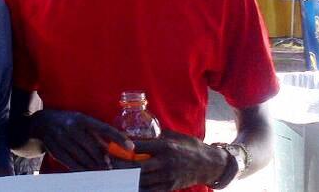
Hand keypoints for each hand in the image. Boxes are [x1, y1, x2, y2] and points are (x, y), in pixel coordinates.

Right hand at [29, 109, 131, 170]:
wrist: (43, 122)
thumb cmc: (69, 122)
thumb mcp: (82, 121)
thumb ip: (96, 132)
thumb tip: (113, 146)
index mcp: (82, 118)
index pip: (104, 128)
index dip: (118, 137)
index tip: (131, 146)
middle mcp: (71, 127)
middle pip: (92, 146)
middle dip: (103, 158)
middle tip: (110, 166)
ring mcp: (62, 139)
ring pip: (82, 157)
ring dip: (94, 166)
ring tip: (102, 170)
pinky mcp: (55, 150)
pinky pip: (71, 163)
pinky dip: (81, 169)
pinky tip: (88, 172)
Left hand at [110, 130, 227, 190]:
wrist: (210, 164)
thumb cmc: (190, 146)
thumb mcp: (174, 136)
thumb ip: (157, 136)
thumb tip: (138, 133)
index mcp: (165, 146)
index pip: (139, 147)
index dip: (124, 147)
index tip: (112, 146)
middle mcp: (165, 162)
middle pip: (136, 166)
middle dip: (120, 165)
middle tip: (108, 163)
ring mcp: (167, 177)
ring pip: (140, 180)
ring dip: (125, 178)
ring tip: (113, 174)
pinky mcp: (169, 187)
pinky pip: (149, 190)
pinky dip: (137, 187)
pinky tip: (127, 184)